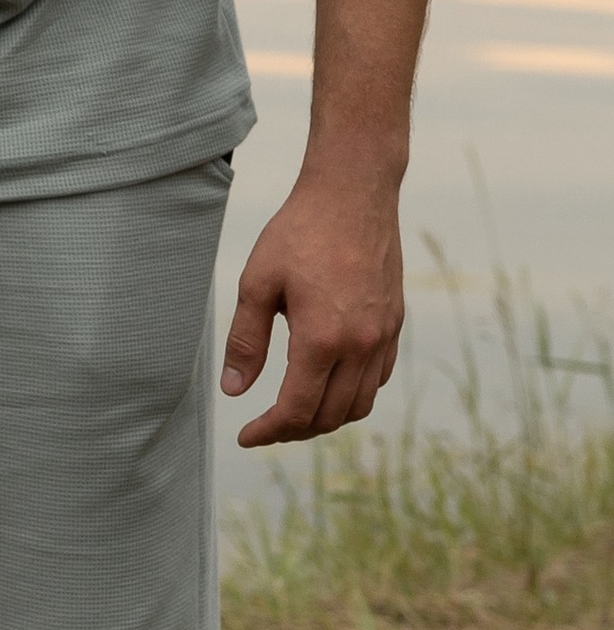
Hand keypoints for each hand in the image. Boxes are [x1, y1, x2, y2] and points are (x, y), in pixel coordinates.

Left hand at [221, 171, 405, 445]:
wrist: (353, 192)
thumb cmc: (299, 232)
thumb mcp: (256, 284)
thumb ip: (245, 342)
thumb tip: (234, 391)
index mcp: (322, 340)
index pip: (296, 410)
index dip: (268, 432)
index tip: (245, 436)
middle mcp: (360, 345)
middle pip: (329, 416)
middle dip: (293, 431)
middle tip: (264, 427)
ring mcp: (384, 335)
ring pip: (359, 404)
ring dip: (325, 418)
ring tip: (294, 413)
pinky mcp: (395, 322)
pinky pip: (378, 378)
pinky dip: (353, 394)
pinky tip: (327, 384)